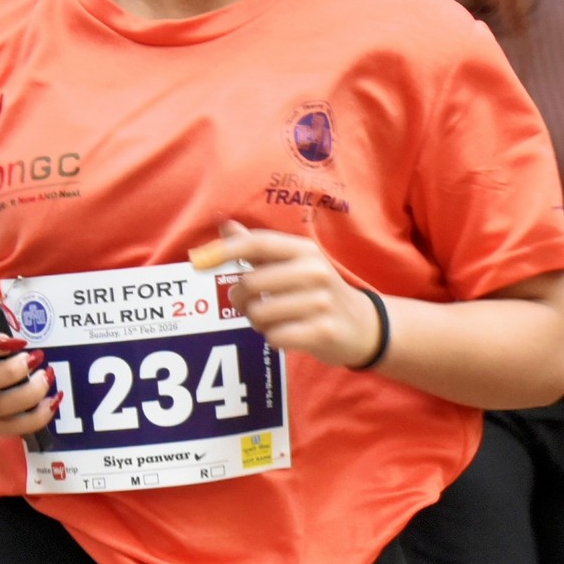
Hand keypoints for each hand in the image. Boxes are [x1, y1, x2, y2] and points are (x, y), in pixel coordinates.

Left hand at [200, 221, 385, 370]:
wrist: (364, 325)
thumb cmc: (318, 291)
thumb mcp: (295, 263)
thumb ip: (257, 246)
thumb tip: (223, 224)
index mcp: (304, 251)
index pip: (258, 243)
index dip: (225, 250)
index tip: (199, 260)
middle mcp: (314, 272)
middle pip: (251, 284)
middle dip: (240, 299)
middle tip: (248, 304)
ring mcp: (320, 302)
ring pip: (259, 314)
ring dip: (257, 322)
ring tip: (274, 319)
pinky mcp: (322, 331)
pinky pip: (274, 337)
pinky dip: (273, 339)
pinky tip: (288, 334)